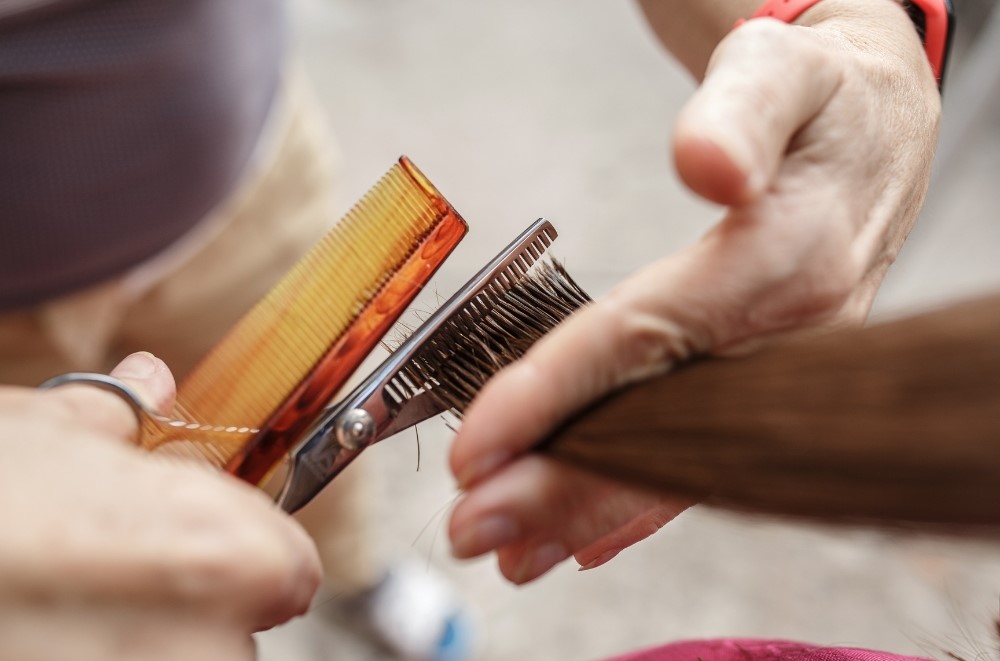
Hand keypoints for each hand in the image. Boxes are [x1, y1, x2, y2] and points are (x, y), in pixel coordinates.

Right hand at [0, 352, 320, 659]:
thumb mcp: (33, 434)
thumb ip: (119, 416)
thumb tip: (150, 381)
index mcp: (220, 556)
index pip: (288, 567)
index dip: (243, 547)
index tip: (197, 536)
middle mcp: (208, 648)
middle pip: (234, 627)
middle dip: (182, 596)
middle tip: (101, 566)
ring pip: (177, 659)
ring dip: (132, 636)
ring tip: (53, 601)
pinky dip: (90, 656)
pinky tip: (35, 631)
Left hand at [448, 0, 939, 583]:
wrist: (877, 135)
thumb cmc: (816, 98)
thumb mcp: (781, 70)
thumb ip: (742, 112)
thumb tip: (708, 166)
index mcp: (784, 257)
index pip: (645, 340)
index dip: (556, 394)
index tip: (477, 445)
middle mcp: (788, 335)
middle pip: (656, 425)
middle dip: (560, 484)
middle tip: (472, 528)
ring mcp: (783, 370)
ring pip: (678, 458)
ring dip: (591, 512)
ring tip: (513, 553)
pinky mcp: (773, 384)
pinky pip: (708, 456)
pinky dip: (645, 502)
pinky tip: (591, 540)